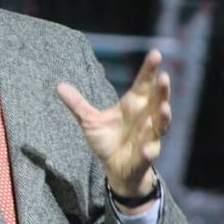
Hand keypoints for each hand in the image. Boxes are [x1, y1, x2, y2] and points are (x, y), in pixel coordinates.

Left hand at [56, 50, 170, 201]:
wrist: (116, 169)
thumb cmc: (108, 141)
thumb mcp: (89, 120)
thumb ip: (77, 103)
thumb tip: (59, 85)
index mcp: (133, 105)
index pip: (143, 84)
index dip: (149, 70)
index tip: (155, 53)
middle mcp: (145, 118)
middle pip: (157, 101)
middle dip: (162, 90)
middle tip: (164, 77)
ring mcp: (148, 137)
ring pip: (160, 125)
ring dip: (163, 116)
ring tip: (164, 107)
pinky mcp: (144, 156)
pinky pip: (149, 152)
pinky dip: (149, 149)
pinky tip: (149, 148)